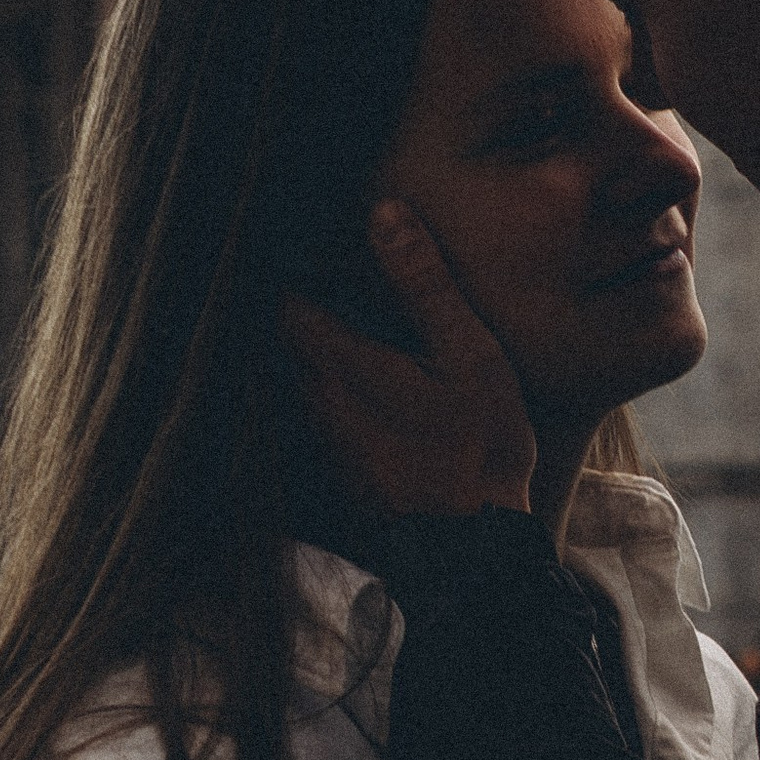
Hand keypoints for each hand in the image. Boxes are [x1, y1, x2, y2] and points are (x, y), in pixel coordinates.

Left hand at [281, 202, 537, 519]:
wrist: (473, 546)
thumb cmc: (477, 446)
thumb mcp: (467, 353)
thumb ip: (423, 284)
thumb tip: (385, 213)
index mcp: (340, 364)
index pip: (283, 301)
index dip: (292, 267)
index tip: (308, 240)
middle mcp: (316, 400)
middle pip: (281, 337)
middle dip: (298, 303)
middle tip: (324, 271)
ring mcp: (323, 438)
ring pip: (295, 374)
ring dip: (310, 344)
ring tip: (343, 316)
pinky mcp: (338, 465)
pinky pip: (313, 408)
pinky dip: (326, 382)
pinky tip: (363, 376)